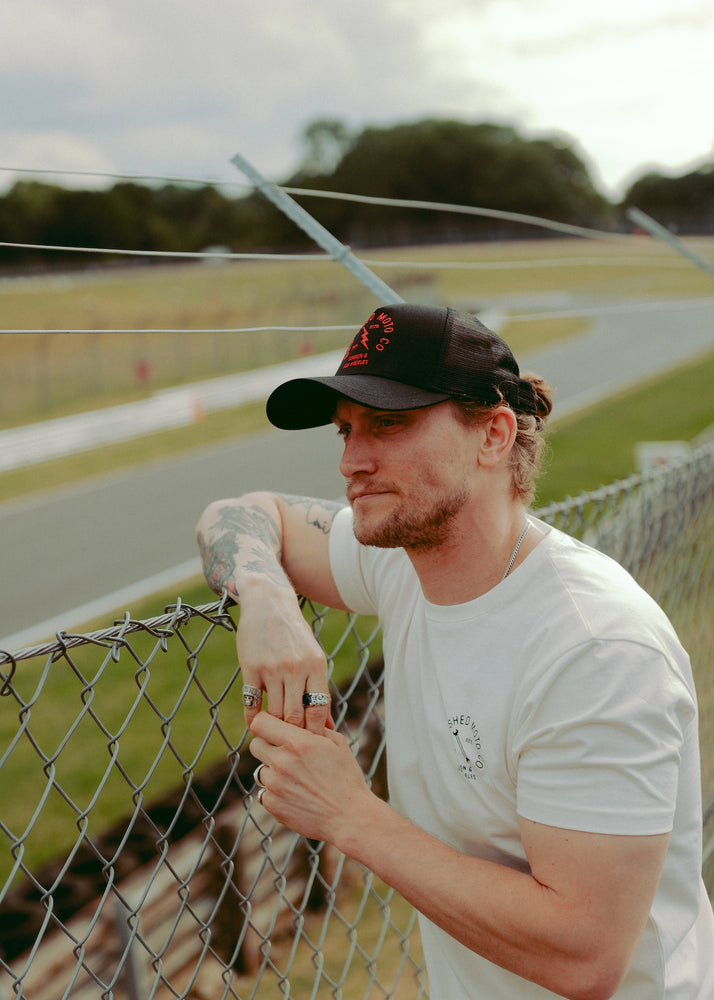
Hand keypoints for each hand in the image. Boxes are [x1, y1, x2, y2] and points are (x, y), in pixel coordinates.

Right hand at [237, 589, 332, 733]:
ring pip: (275, 712)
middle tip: (292, 747)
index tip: (312, 743)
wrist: (269, 604)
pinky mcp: (251, 667)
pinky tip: (256, 724)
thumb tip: (327, 724)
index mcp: (316, 666)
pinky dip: (253, 719)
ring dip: (274, 729)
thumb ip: (318, 689)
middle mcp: (296, 668)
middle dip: (295, 735)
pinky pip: (252, 703)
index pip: (319, 708)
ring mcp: (272, 668)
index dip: (316, 731)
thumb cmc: (294, 635)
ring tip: (274, 738)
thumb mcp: (314, 657)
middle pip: (296, 715)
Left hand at [249, 712, 368, 843]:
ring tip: (296, 778)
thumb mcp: (337, 743)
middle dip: (267, 746)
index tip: (271, 727)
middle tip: (284, 753)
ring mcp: (275, 785)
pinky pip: (264, 792)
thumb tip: (301, 717)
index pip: (260, 722)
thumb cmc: (346, 778)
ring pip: (260, 770)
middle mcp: (282, 761)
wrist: (349, 816)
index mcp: (298, 742)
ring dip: (273, 772)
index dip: (264, 723)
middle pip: (255, 745)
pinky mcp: (272, 804)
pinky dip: (276, 793)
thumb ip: (314, 727)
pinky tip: (296, 795)